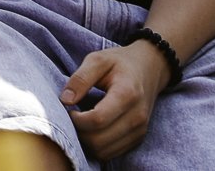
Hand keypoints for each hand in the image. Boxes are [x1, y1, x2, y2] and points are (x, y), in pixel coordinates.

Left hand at [63, 38, 169, 159]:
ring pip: (104, 151)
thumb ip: (80, 78)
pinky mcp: (138, 138)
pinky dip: (97, 146)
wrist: (149, 69)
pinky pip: (112, 153)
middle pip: (99, 140)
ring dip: (86, 141)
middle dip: (78, 132)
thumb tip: (65, 100)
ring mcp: (140, 130)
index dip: (76, 119)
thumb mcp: (98, 60)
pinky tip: (92, 129)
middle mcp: (137, 117)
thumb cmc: (120, 62)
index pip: (97, 120)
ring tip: (81, 122)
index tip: (69, 109)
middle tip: (72, 117)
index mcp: (127, 94)